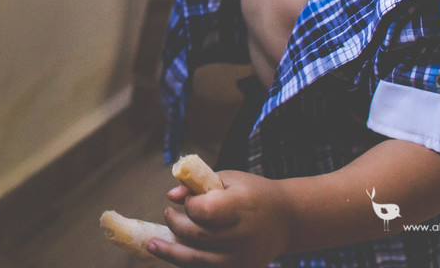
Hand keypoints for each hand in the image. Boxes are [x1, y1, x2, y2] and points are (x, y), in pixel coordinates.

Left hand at [149, 171, 292, 266]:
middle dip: (175, 225)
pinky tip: (174, 253)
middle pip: (198, 236)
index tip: (188, 201)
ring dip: (172, 251)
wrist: (287, 220)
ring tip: (152, 244)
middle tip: (167, 214)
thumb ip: (198, 185)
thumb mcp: (228, 179)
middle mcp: (244, 235)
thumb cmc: (252, 193)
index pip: (205, 211)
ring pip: (199, 259)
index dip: (190, 206)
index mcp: (242, 206)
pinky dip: (189, 262)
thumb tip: (170, 195)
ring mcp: (243, 257)